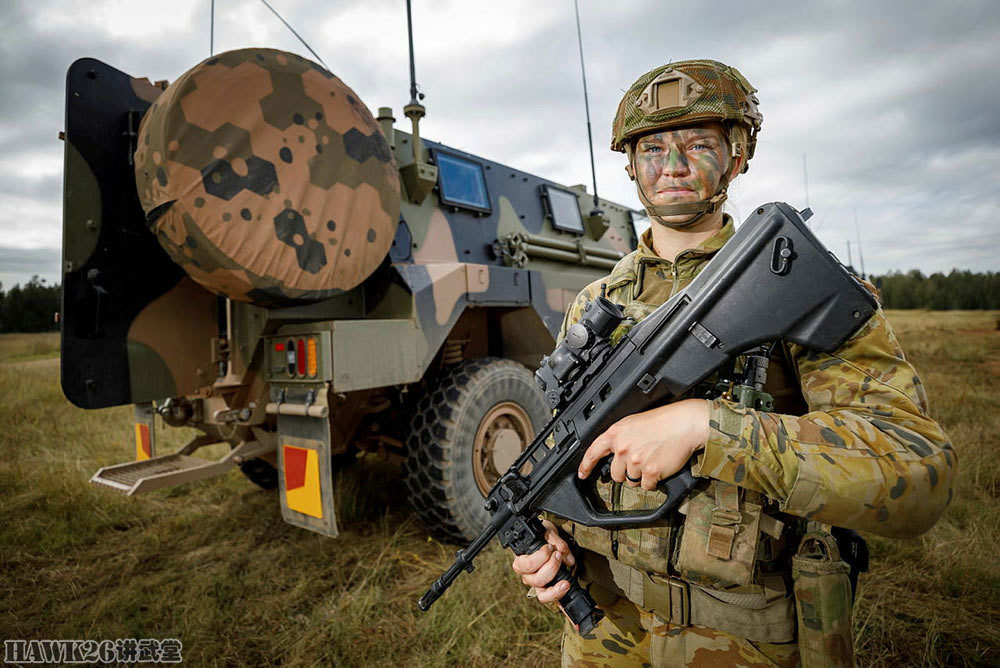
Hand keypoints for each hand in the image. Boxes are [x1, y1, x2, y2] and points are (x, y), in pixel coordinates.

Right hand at [510, 519, 575, 603]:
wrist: (549, 542)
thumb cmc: (543, 537)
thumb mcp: (546, 531)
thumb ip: (555, 539)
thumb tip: (563, 552)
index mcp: (521, 561)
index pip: (526, 565)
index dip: (540, 557)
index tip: (549, 547)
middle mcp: (527, 575)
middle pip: (536, 580)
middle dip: (551, 567)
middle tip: (558, 555)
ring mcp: (537, 585)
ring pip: (542, 593)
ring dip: (555, 585)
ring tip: (565, 576)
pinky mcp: (547, 590)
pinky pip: (550, 598)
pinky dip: (558, 594)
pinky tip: (565, 586)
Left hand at [578, 399, 709, 490]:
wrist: (684, 424)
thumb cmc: (662, 422)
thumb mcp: (633, 422)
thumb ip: (619, 437)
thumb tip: (612, 452)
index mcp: (616, 433)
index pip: (593, 452)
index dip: (585, 466)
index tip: (583, 474)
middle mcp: (623, 447)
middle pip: (615, 474)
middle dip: (626, 471)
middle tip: (640, 459)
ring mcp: (636, 460)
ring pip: (631, 481)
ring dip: (641, 476)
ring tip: (652, 459)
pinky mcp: (650, 471)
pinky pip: (647, 486)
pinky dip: (653, 481)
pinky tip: (659, 467)